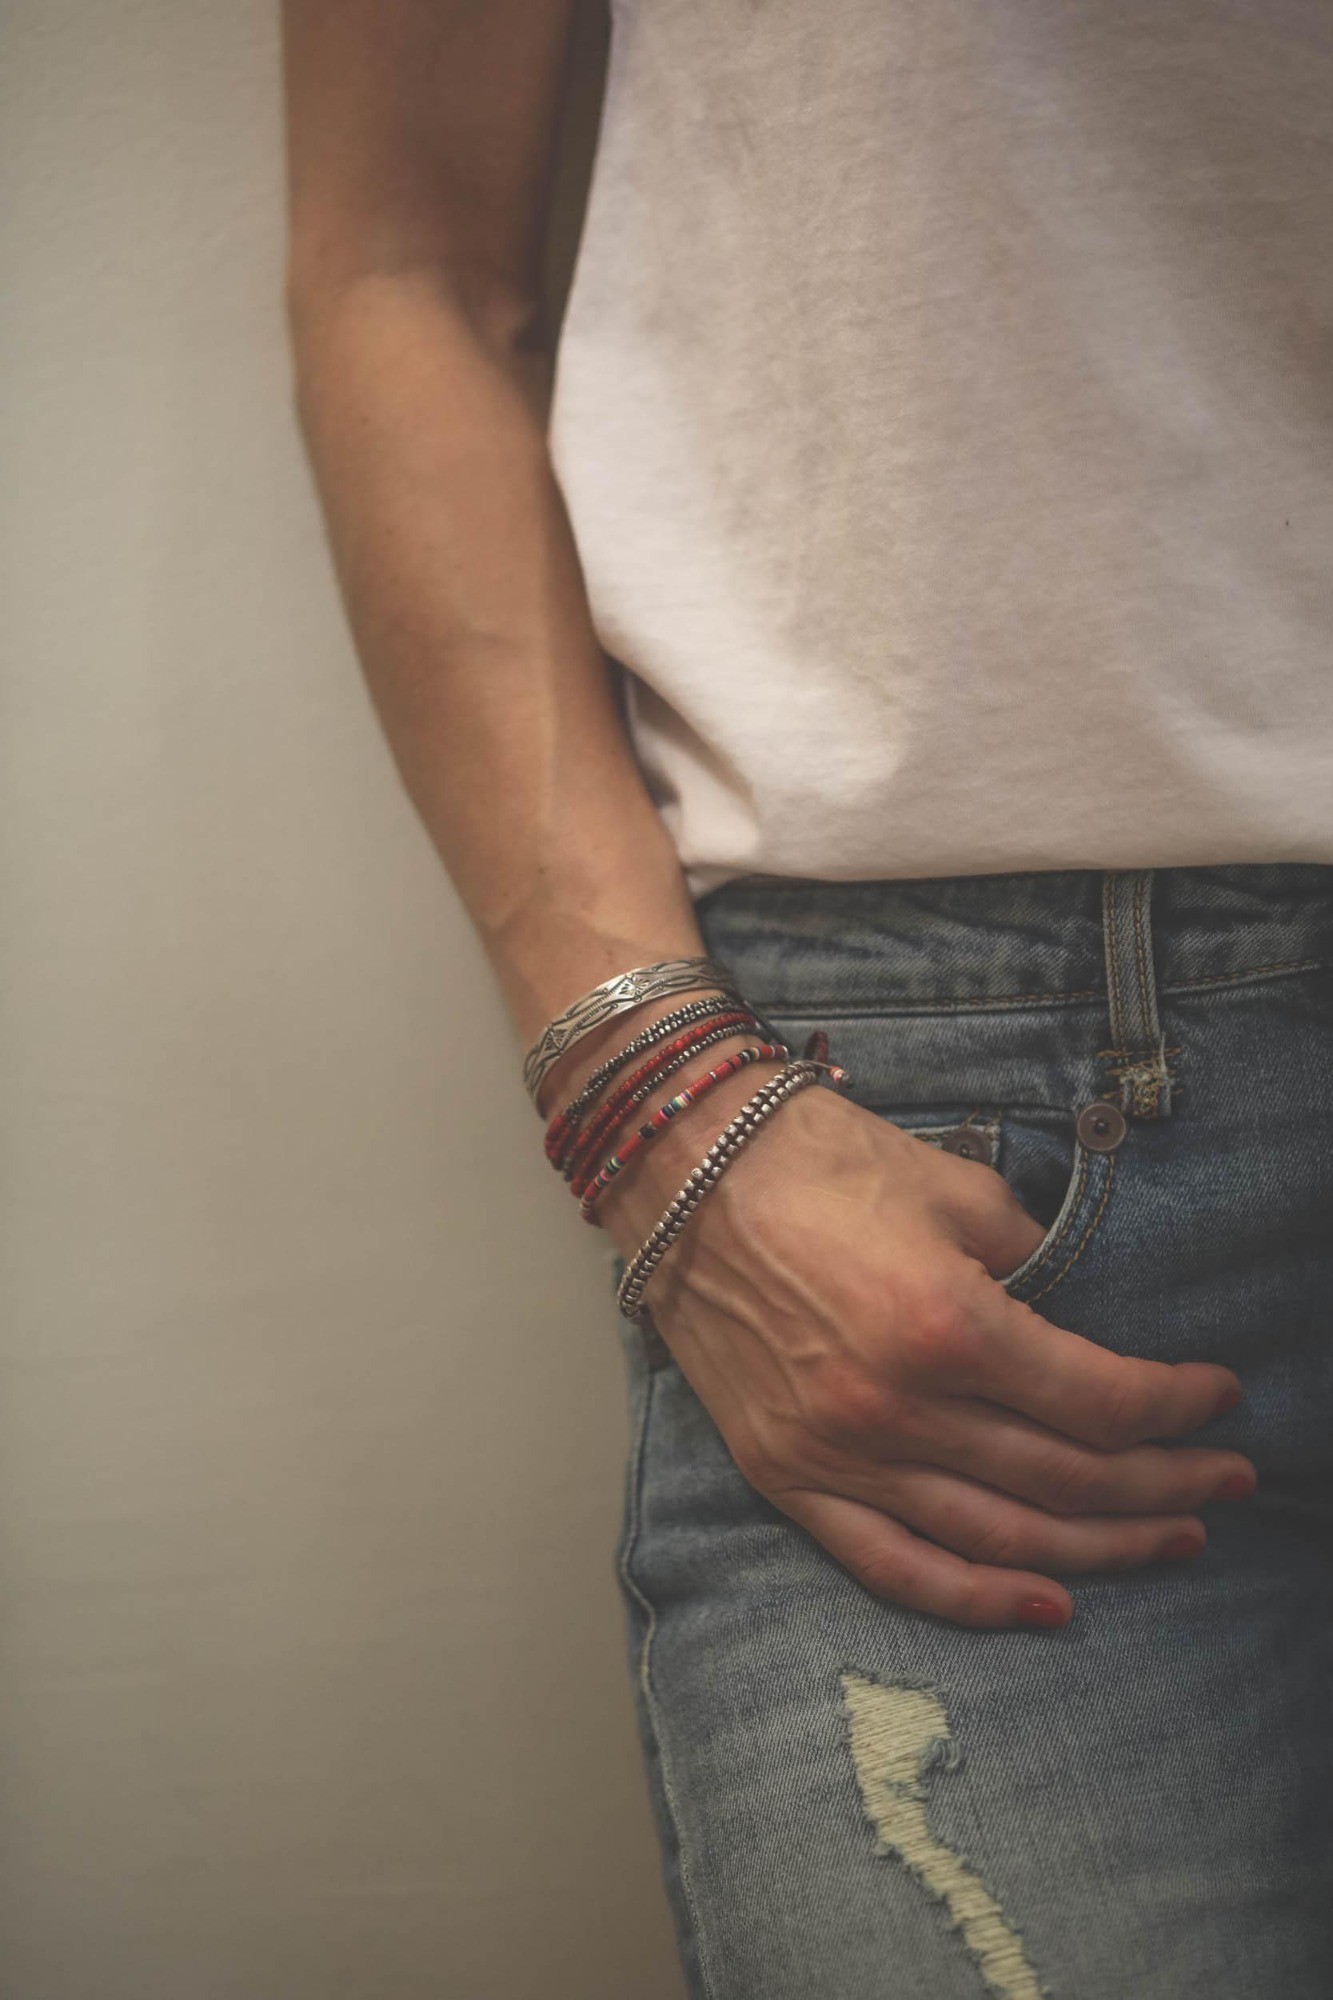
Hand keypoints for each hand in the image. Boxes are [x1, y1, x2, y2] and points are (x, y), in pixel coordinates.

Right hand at [601, 1079, 1255, 1629]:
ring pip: (997, 1535)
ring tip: (1169, 1543)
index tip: (1217, 1397)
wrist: (680, 1165)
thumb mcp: (953, 1187)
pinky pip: (892, 1564)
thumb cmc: (814, 1158)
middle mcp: (895, 1407)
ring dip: (1098, 1549)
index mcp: (945, 1325)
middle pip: (1064, 1478)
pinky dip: (975, 1597)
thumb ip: (1031, 1262)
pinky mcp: (785, 1474)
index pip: (1098, 1399)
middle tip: (1223, 1482)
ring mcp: (835, 1452)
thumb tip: (1080, 1323)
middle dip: (1162, 1485)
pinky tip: (1047, 1607)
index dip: (1175, 1405)